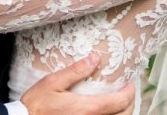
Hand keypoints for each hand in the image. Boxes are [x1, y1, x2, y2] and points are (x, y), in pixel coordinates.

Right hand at [20, 54, 134, 114]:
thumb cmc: (36, 104)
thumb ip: (76, 71)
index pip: (119, 102)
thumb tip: (95, 58)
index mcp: (87, 109)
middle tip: (127, 93)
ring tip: (119, 103)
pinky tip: (105, 112)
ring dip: (121, 114)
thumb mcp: (53, 82)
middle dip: (129, 104)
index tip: (130, 84)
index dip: (129, 93)